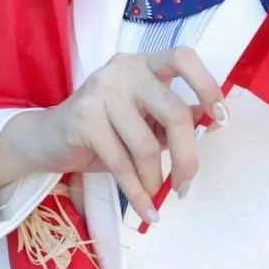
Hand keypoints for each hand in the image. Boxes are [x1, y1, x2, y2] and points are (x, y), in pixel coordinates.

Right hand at [0, 48, 226, 224]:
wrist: (48, 139)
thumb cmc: (105, 129)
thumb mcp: (143, 121)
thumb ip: (173, 118)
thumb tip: (211, 122)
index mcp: (144, 64)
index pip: (183, 58)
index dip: (206, 85)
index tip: (220, 119)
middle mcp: (124, 70)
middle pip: (174, 113)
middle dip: (186, 157)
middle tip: (185, 184)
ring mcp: (101, 91)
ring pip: (146, 145)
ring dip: (154, 180)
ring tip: (155, 196)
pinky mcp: (84, 119)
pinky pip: (121, 163)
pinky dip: (137, 193)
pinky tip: (146, 210)